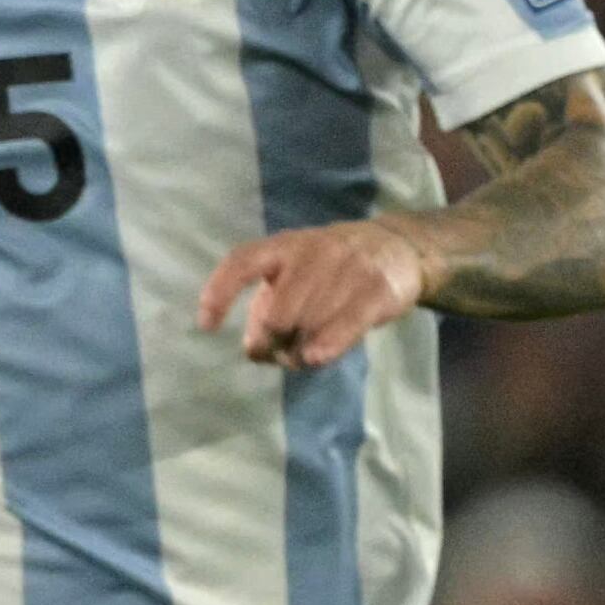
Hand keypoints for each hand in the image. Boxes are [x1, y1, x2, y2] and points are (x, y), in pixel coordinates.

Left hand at [196, 217, 442, 369]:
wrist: (397, 247)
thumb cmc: (330, 269)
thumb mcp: (293, 275)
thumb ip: (267, 308)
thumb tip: (255, 350)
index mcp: (283, 246)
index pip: (241, 262)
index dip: (219, 293)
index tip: (207, 326)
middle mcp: (312, 252)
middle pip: (277, 314)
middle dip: (273, 342)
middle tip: (282, 350)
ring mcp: (347, 267)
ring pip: (308, 325)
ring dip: (301, 351)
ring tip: (307, 351)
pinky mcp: (376, 289)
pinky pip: (344, 326)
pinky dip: (324, 348)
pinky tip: (315, 358)